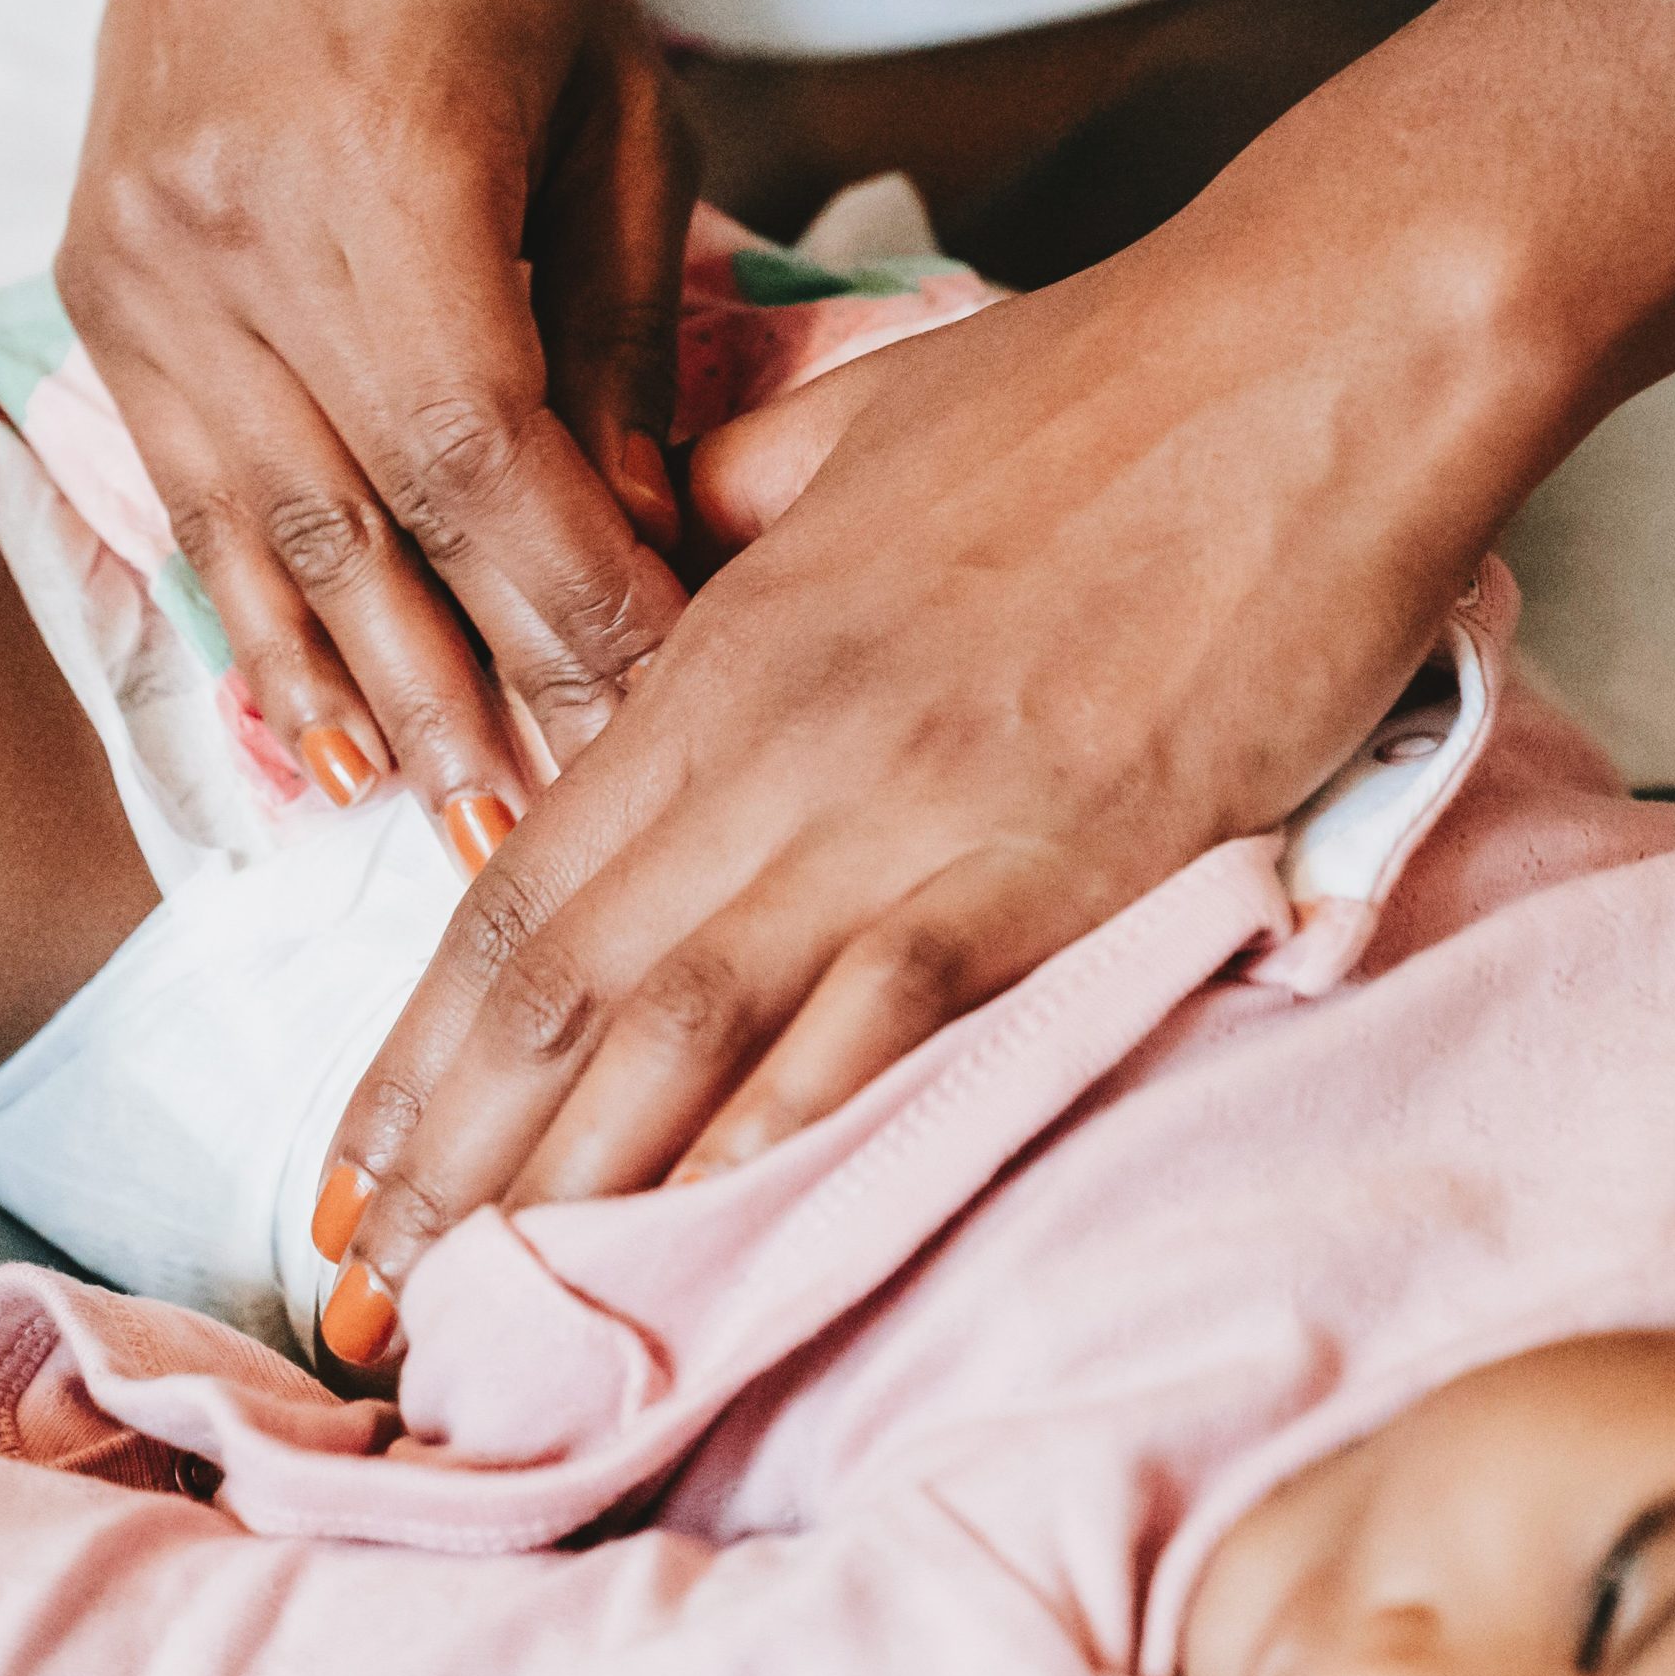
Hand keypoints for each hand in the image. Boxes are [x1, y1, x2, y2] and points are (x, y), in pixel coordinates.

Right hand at [0, 0, 689, 842]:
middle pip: (377, 527)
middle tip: (575, 847)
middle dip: (488, 698)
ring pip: (271, 544)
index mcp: (385, 166)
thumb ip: (623, 335)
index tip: (670, 710)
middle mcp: (237, 240)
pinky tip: (321, 748)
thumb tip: (645, 549)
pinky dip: (264, 635)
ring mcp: (147, 280)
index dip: (577, 602)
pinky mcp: (103, 302)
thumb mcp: (612, 102)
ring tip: (455, 847)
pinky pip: (189, 509)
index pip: (487, 453)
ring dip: (373, 706)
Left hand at [305, 0, 1674, 1371]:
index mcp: (727, 648)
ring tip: (474, 1319)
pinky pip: (882, 1024)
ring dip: (569, 1188)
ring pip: (685, 1026)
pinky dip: (778, 1143)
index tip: (350, 1169)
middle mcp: (784, 744)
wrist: (1325, 356)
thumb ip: (726, 512)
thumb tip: (654, 558)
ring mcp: (915, 811)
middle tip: (364, 1299)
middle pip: (567, 986)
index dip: (416, 1049)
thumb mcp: (858, 424)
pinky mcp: (1060, 862)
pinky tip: (700, 1246)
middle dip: (449, 1159)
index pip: (520, 885)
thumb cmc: (1103, 382)